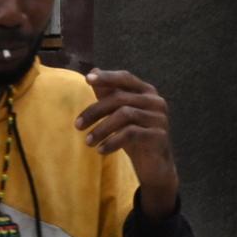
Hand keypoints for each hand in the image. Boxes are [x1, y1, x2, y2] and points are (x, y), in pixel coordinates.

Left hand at [78, 68, 178, 216]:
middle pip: (120, 98)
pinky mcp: (159, 135)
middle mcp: (156, 101)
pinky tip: (100, 151)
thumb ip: (108, 93)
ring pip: (125, 115)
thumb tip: (93, 70)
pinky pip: (131, 133)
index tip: (86, 79)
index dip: (107, 77)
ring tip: (87, 142)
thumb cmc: (133, 135)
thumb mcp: (118, 114)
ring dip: (101, 129)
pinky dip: (112, 142)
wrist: (154, 166)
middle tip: (77, 126)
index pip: (125, 77)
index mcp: (146, 91)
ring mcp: (160, 118)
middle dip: (94, 111)